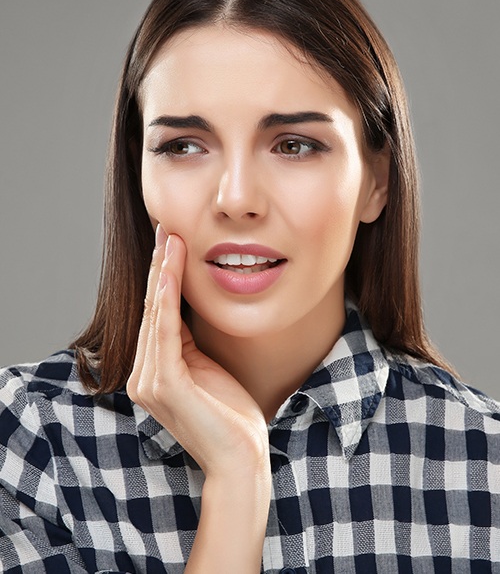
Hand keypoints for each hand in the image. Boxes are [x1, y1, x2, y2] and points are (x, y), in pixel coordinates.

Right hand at [126, 228, 269, 477]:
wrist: (242, 458)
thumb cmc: (231, 414)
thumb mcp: (207, 366)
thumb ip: (190, 341)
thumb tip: (188, 304)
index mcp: (153, 371)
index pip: (157, 313)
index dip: (164, 275)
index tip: (172, 240)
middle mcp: (143, 376)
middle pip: (152, 308)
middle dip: (161, 266)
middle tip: (166, 227)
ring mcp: (150, 382)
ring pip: (156, 315)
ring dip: (164, 274)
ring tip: (171, 239)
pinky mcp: (166, 387)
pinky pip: (165, 335)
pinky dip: (166, 303)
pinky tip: (169, 276)